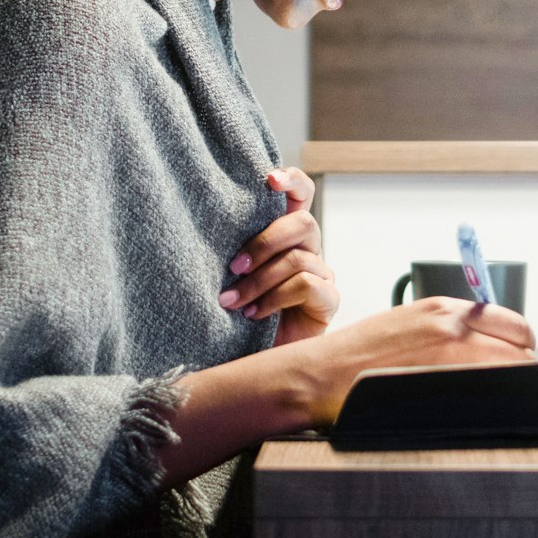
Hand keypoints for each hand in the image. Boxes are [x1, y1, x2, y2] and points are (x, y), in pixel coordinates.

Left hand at [221, 167, 337, 343]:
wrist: (257, 358)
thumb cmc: (240, 312)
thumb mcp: (234, 274)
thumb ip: (236, 250)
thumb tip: (208, 226)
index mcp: (286, 233)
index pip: (301, 193)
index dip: (291, 180)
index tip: (268, 179)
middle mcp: (308, 247)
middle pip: (303, 222)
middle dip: (265, 242)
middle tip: (234, 265)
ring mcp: (322, 273)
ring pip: (298, 257)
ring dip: (260, 279)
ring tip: (232, 300)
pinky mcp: (329, 299)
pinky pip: (307, 283)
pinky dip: (275, 297)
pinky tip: (254, 314)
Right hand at [300, 297, 536, 422]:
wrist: (322, 373)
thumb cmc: (358, 355)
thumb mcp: (407, 325)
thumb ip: (447, 331)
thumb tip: (483, 347)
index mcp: (444, 309)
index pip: (512, 324)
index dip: (516, 347)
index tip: (511, 362)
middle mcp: (453, 325)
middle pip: (521, 348)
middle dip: (521, 368)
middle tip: (509, 386)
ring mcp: (450, 354)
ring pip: (514, 372)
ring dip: (512, 387)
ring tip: (496, 399)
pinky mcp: (443, 383)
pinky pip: (492, 394)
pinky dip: (496, 402)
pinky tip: (479, 409)